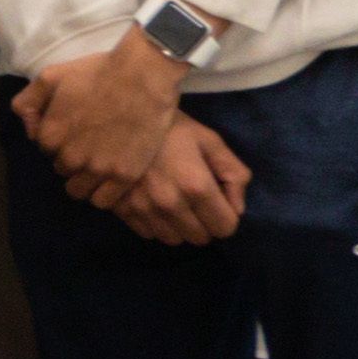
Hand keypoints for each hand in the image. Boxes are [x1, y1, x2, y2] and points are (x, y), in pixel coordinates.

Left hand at [13, 25, 193, 210]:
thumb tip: (29, 129)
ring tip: (99, 164)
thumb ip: (29, 102)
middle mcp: (71, 156)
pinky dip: (103, 194)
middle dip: (72, 159)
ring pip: (79, 190)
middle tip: (91, 144)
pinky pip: (103, 201)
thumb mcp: (51, 77)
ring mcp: (98, 168)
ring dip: (84, 180)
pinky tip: (110, 179)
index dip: (60, 139)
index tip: (75, 130)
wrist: (144, 75)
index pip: (45, 150)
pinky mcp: (124, 175)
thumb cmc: (98, 72)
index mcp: (50, 135)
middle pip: (62, 169)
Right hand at [101, 114, 253, 245]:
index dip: (227, 216)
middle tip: (197, 201)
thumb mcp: (212, 142)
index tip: (219, 201)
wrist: (120, 118)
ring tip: (175, 203)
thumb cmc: (172, 128)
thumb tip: (237, 209)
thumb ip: (235, 175)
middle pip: (200, 238)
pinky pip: (149, 234)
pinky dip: (156, 224)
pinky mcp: (123, 211)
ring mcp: (143, 209)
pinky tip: (154, 203)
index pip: (225, 228)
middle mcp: (170, 204)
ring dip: (180, 227)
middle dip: (204, 223)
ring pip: (174, 240)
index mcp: (196, 186)